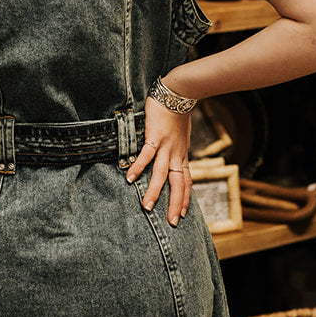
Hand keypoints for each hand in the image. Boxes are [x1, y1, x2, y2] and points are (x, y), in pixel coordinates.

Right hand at [125, 103, 192, 225]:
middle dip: (175, 204)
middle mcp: (176, 154)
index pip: (186, 181)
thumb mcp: (182, 136)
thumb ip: (178, 149)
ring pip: (161, 174)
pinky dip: (138, 167)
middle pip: (177, 184)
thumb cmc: (178, 113)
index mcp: (182, 155)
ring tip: (147, 207)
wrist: (179, 94)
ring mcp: (166, 146)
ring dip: (154, 191)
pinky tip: (129, 178)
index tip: (183, 215)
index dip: (185, 198)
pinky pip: (146, 155)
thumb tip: (176, 158)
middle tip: (172, 222)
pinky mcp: (155, 137)